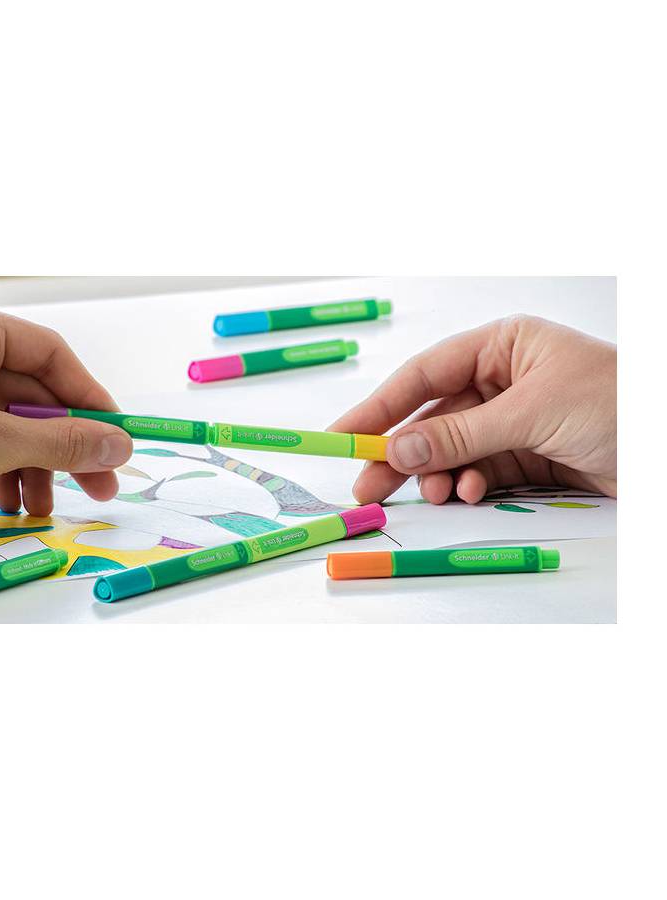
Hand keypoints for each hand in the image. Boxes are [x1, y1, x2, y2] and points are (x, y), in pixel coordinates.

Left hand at [0, 297, 132, 543]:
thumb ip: (64, 441)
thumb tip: (116, 444)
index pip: (51, 354)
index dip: (90, 398)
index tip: (114, 435)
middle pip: (30, 390)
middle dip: (63, 444)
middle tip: (98, 482)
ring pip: (4, 416)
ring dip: (31, 462)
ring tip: (45, 505)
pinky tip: (9, 500)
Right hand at [331, 315, 615, 503]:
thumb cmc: (621, 404)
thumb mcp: (532, 413)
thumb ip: (461, 434)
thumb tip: (398, 448)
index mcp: (503, 346)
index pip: (425, 375)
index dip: (379, 405)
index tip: (343, 433)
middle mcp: (503, 380)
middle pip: (432, 418)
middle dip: (400, 451)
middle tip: (365, 484)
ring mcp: (513, 420)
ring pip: (452, 450)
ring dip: (436, 474)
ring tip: (432, 495)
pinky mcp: (525, 455)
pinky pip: (477, 471)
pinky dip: (466, 485)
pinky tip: (468, 494)